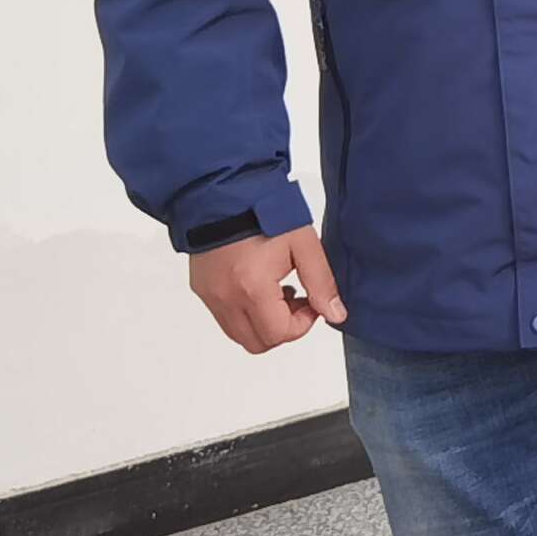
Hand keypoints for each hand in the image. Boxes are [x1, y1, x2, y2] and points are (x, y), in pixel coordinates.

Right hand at [189, 224, 341, 351]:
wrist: (225, 192)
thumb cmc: (264, 212)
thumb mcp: (304, 244)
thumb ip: (321, 283)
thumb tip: (335, 314)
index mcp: (252, 288)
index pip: (279, 334)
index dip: (302, 325)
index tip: (310, 302)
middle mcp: (225, 298)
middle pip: (257, 343)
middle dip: (282, 329)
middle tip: (295, 300)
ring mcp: (210, 296)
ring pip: (239, 334)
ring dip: (262, 323)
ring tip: (277, 290)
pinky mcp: (201, 289)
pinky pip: (224, 317)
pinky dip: (244, 312)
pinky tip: (257, 285)